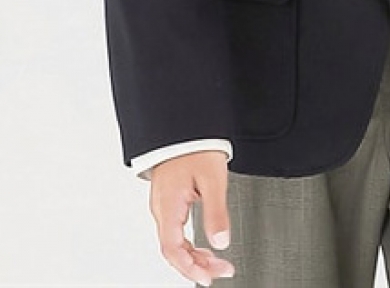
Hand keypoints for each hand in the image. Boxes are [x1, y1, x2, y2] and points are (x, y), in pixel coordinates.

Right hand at [149, 150, 234, 284]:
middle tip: (221, 270)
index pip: (173, 251)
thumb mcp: (213, 179)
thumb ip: (216, 213)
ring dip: (194, 255)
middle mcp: (161, 207)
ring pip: (174, 241)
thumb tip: (221, 242)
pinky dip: (189, 242)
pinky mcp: (169, 197)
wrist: (185, 124)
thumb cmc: (195, 146)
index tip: (209, 277)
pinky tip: (203, 243)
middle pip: (173, 250)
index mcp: (168, 206)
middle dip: (196, 265)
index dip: (190, 269)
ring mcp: (163, 203)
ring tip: (216, 260)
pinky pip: (175, 229)